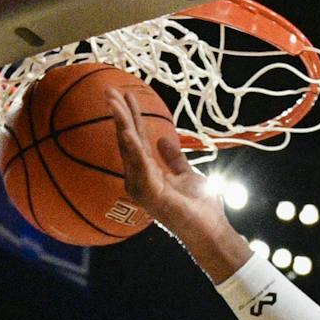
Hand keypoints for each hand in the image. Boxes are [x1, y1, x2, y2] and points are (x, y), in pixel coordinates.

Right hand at [106, 87, 225, 236]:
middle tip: (108, 89)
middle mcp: (140, 179)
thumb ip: (174, 158)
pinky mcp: (151, 194)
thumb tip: (164, 138)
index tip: (126, 94)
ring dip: (122, 124)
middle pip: (127, 140)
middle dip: (119, 114)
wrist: (211, 231)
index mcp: (149, 172)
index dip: (132, 116)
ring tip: (114, 102)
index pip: (136, 138)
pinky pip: (140, 167)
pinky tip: (127, 131)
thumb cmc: (201, 208)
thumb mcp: (187, 174)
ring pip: (129, 149)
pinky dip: (133, 149)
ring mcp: (143, 187)